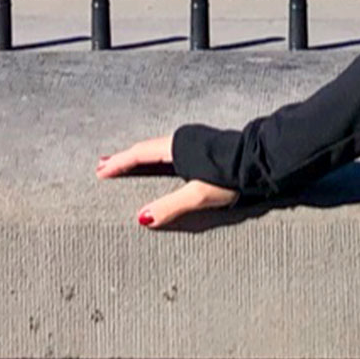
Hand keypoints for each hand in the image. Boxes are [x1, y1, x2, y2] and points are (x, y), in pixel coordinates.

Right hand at [95, 134, 237, 228]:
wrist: (260, 162)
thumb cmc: (231, 178)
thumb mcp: (199, 196)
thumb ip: (170, 207)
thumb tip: (141, 218)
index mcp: (175, 147)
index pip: (138, 154)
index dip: (118, 163)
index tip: (100, 172)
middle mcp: (181, 140)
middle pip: (144, 148)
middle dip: (123, 158)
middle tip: (103, 167)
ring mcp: (192, 140)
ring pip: (156, 148)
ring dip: (138, 156)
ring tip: (125, 164)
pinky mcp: (202, 146)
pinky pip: (167, 150)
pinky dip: (153, 156)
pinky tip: (157, 163)